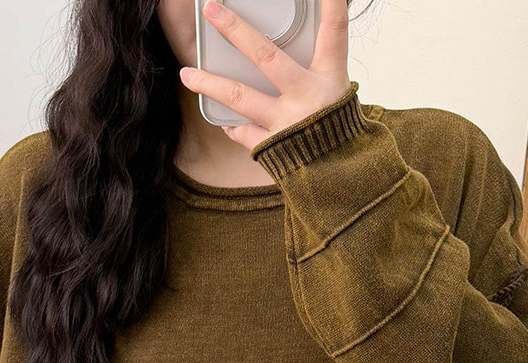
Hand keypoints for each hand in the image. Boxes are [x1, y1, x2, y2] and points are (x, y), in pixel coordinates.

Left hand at [179, 0, 351, 152]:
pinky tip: (222, 119)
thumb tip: (282, 49)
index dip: (329, 4)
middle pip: (266, 56)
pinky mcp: (272, 147)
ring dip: (209, 83)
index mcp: (329, 78)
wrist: (340, 180)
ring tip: (186, 74)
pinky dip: (231, 125)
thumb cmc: (337, 131)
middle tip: (211, 10)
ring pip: (240, 97)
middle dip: (235, 30)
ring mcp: (285, 123)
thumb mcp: (337, 92)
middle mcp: (306, 97)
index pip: (334, 31)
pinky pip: (243, 132)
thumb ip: (317, 67)